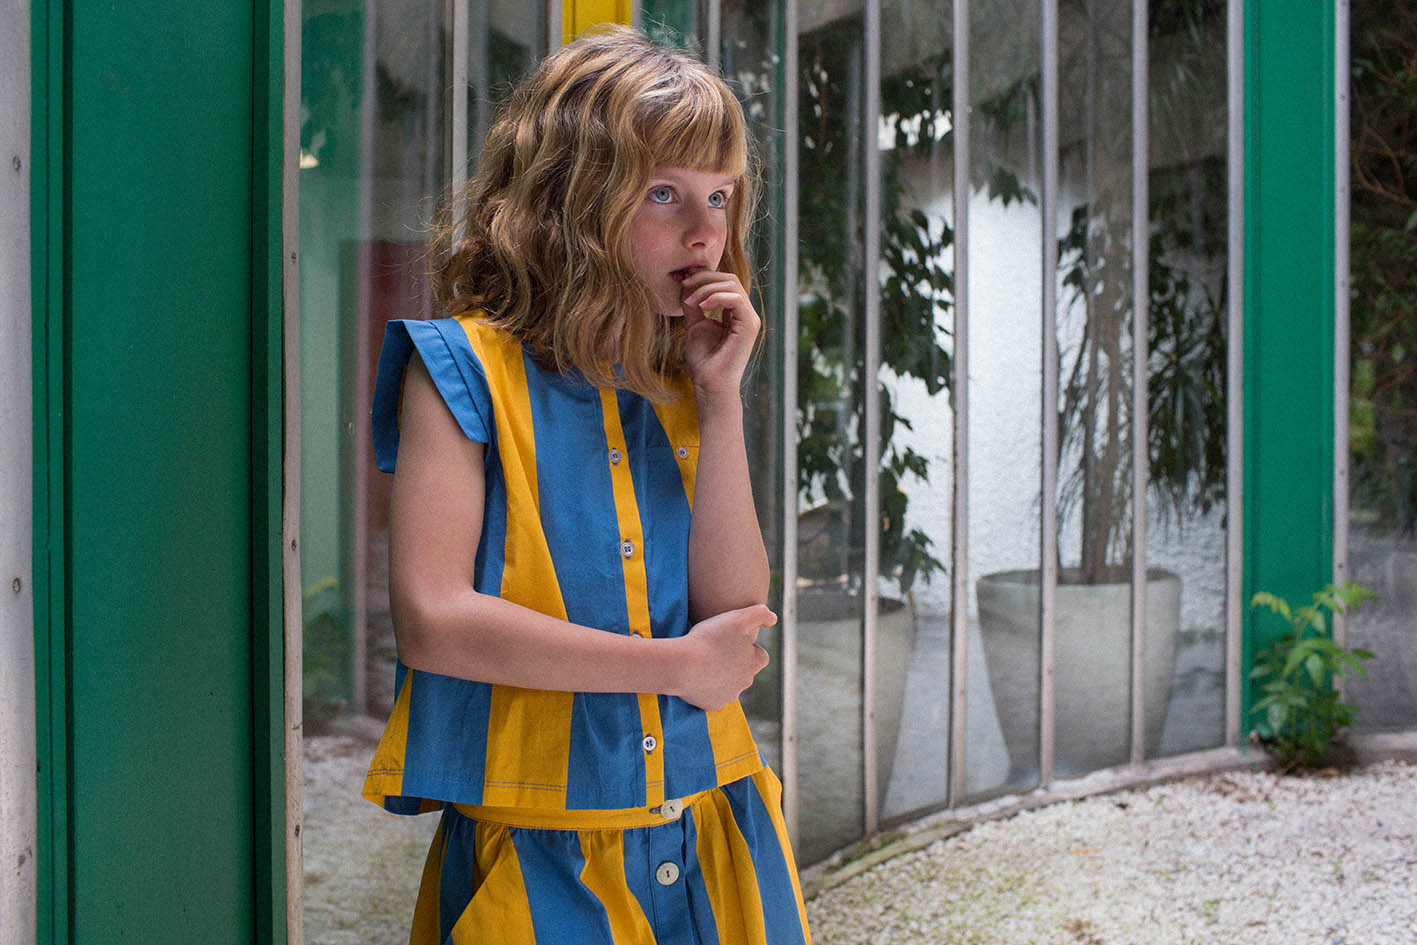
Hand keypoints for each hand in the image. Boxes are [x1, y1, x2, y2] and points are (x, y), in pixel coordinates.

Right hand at [672, 604, 774, 710]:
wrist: (681, 666)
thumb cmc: (709, 640)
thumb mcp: (738, 617)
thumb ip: (760, 613)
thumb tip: (773, 618)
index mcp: (753, 663)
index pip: (761, 655)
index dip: (749, 646)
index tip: (732, 640)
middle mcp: (745, 683)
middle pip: (745, 671)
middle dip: (735, 662)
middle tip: (716, 648)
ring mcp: (728, 696)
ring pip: (729, 684)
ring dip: (721, 674)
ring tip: (704, 661)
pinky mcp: (711, 705)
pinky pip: (712, 695)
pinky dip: (707, 686)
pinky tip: (696, 674)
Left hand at [679, 268, 760, 407]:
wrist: (709, 382)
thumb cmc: (702, 359)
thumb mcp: (694, 324)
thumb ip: (693, 303)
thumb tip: (686, 283)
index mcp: (734, 311)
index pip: (724, 281)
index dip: (703, 276)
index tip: (682, 280)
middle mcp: (745, 313)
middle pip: (729, 279)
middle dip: (704, 278)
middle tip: (684, 286)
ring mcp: (750, 318)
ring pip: (732, 285)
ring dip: (706, 288)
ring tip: (690, 302)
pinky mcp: (749, 326)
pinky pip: (736, 299)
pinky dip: (715, 297)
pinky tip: (701, 307)